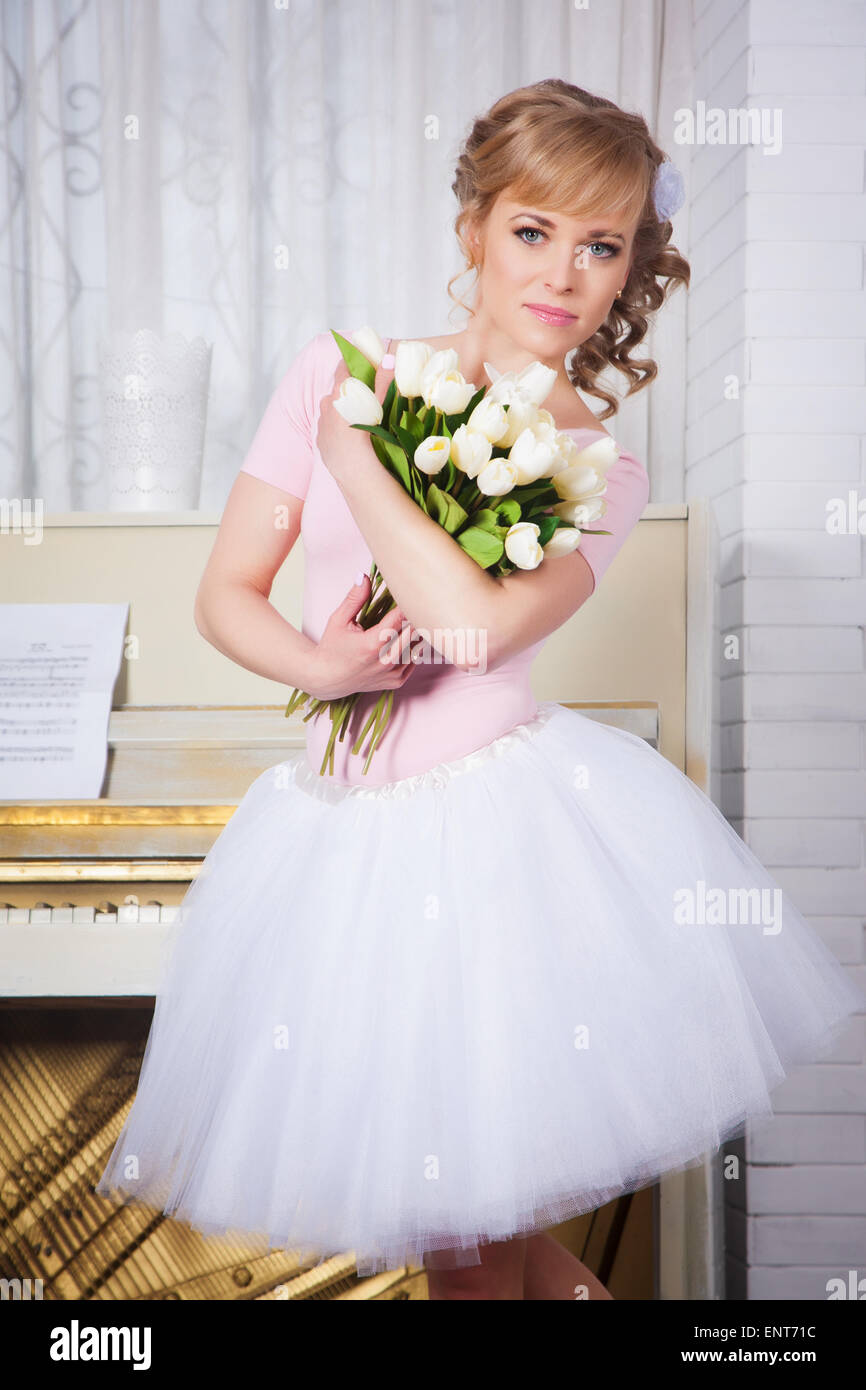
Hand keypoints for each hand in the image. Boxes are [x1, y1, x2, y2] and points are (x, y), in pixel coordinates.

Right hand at [309, 573, 420, 700]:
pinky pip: (415, 661)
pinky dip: (413, 649)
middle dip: (414, 617)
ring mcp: (392, 673)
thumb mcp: (339, 620)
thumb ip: (354, 598)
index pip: (400, 619)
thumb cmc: (332, 647)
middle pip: (413, 632)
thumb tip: (363, 575)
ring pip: (417, 647)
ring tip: (412, 620)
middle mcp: (385, 661)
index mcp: (372, 644)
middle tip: (416, 604)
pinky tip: (407, 638)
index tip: (411, 594)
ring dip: (416, 633)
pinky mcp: (396, 682)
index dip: (407, 605)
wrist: (328, 679)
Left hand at [316, 346, 395, 481]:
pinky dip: (338, 429)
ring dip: (344, 410)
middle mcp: (326, 406)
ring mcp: (321, 424)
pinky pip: (329, 429)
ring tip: (360, 418)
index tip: (360, 359)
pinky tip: (351, 437)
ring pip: (332, 410)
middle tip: (367, 395)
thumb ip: (382, 381)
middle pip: (338, 390)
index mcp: (338, 394)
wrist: (355, 472)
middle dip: (350, 390)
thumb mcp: (378, 406)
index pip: (343, 368)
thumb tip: (389, 358)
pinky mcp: (321, 442)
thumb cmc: (369, 437)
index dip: (352, 361)